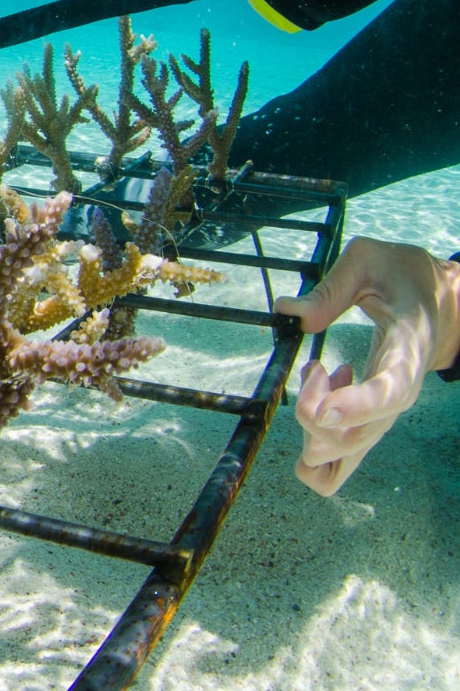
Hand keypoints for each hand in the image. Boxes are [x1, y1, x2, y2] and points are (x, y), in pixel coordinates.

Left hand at [274, 236, 459, 495]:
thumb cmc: (402, 276)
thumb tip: (289, 313)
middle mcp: (399, 394)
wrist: (438, 302)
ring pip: (344, 455)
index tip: (324, 409)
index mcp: (407, 354)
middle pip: (356, 435)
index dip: (357, 406)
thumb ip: (331, 289)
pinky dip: (314, 452)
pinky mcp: (368, 424)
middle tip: (314, 366)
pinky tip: (318, 404)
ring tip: (318, 374)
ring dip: (312, 426)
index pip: (389, 393)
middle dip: (315, 412)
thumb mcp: (369, 261)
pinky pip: (338, 466)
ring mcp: (384, 415)